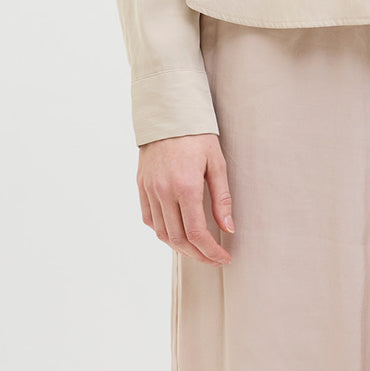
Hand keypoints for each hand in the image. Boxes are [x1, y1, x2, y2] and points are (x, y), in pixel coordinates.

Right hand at [137, 132, 233, 264]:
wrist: (169, 112)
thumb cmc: (198, 135)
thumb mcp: (217, 162)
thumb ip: (222, 198)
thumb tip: (228, 228)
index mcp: (186, 186)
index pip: (197, 233)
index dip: (211, 251)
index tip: (224, 258)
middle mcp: (164, 191)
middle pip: (178, 239)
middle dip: (197, 254)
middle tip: (213, 257)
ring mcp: (150, 189)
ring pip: (162, 233)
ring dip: (180, 247)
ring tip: (197, 248)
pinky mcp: (141, 185)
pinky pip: (149, 219)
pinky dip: (163, 231)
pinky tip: (177, 231)